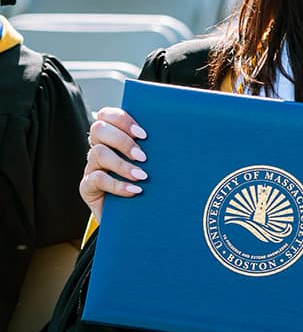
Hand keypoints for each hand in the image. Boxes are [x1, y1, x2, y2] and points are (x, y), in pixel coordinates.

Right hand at [80, 108, 148, 222]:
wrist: (136, 217)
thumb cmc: (151, 184)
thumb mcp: (155, 163)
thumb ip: (159, 147)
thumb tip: (185, 132)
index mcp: (114, 136)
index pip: (107, 115)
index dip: (123, 119)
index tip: (144, 134)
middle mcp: (100, 147)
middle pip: (99, 129)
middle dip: (122, 140)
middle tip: (143, 156)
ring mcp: (92, 167)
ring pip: (98, 154)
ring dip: (122, 164)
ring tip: (143, 176)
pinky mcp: (87, 187)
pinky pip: (96, 179)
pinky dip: (118, 184)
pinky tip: (135, 191)